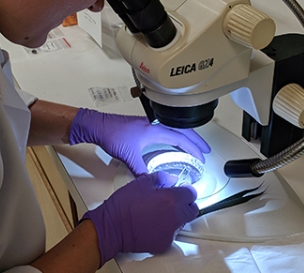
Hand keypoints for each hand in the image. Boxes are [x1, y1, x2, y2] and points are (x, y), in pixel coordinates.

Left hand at [69, 108, 210, 175]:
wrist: (97, 126)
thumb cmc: (111, 134)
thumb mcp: (128, 156)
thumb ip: (141, 170)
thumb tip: (151, 180)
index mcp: (154, 129)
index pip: (180, 138)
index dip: (193, 148)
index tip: (201, 156)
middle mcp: (154, 124)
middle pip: (182, 130)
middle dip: (196, 140)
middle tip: (205, 150)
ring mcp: (149, 123)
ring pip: (175, 128)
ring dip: (186, 137)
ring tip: (194, 146)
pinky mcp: (144, 125)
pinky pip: (166, 129)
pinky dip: (175, 135)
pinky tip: (173, 142)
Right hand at [82, 171, 197, 265]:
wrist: (112, 227)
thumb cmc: (124, 205)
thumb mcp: (142, 182)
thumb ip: (162, 178)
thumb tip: (172, 179)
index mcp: (172, 199)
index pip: (191, 193)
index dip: (185, 190)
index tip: (180, 189)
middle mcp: (175, 217)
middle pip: (192, 209)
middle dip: (185, 204)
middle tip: (172, 201)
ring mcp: (171, 232)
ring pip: (182, 222)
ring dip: (175, 216)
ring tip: (158, 212)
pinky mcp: (165, 243)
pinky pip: (172, 233)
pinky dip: (166, 229)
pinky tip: (153, 223)